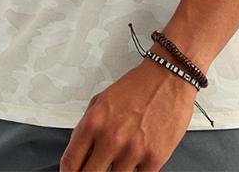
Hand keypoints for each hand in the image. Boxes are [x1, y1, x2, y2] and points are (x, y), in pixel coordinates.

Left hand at [59, 61, 195, 171]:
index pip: (70, 163)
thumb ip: (88, 126)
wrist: (169, 77)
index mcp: (94, 122)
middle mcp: (111, 138)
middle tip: (95, 170)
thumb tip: (79, 151)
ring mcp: (133, 151)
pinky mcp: (154, 158)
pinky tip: (135, 166)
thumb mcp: (102, 99)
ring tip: (117, 165)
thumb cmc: (138, 86)